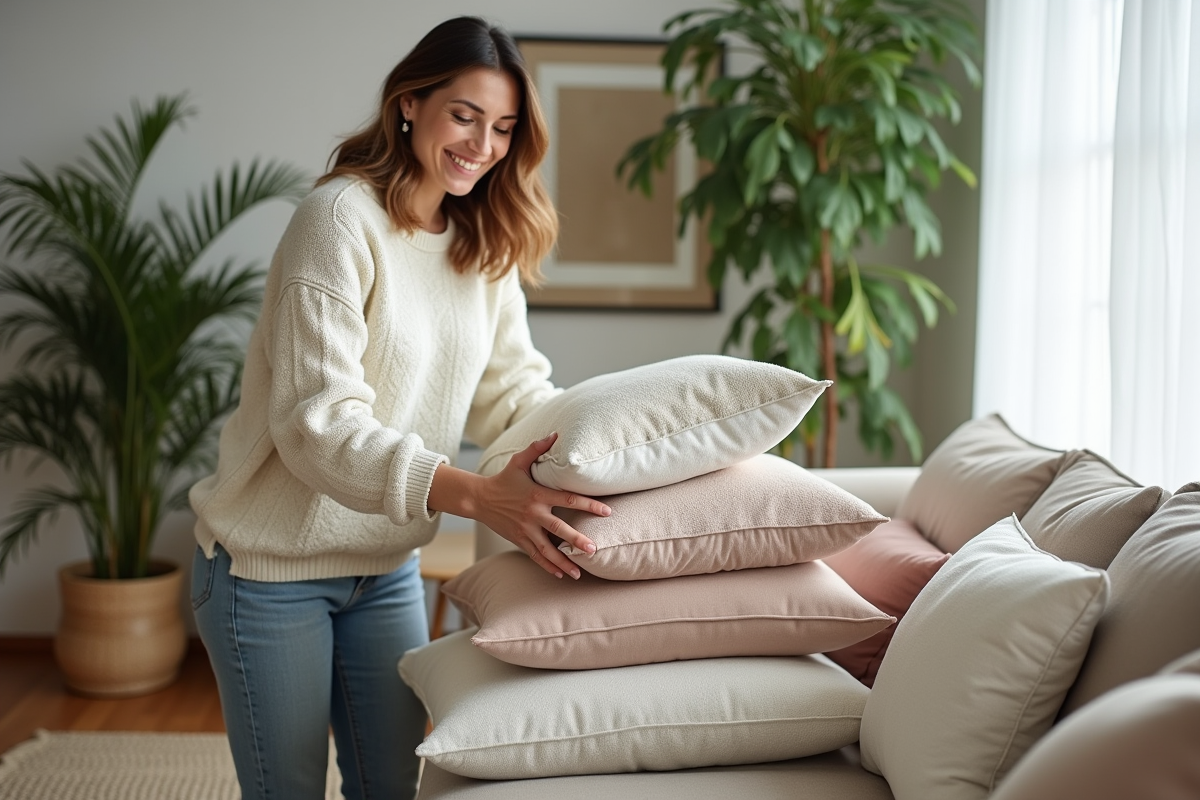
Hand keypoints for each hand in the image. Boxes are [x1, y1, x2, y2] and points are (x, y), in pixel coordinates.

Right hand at [474, 433, 609, 578]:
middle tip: (594, 549)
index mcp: (538, 495)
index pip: (568, 499)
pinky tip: (561, 574)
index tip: (606, 511)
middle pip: (559, 529)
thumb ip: (537, 448)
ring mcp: (525, 530)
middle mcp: (533, 515)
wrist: (479, 499)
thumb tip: (555, 434)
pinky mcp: (519, 540)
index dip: (588, 505)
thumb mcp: (518, 461)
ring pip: (547, 549)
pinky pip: (535, 556)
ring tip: (579, 572)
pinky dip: (548, 566)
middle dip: (576, 540)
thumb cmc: (503, 479)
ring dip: (563, 561)